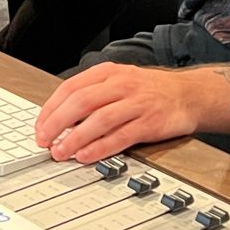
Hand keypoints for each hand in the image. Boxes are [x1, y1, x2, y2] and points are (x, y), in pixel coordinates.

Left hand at [33, 63, 212, 162]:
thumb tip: (60, 118)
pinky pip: (120, 136)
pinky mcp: (149, 122)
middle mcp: (121, 85)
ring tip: (61, 152)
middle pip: (81, 102)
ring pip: (98, 119)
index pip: (71, 88)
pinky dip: (100, 147)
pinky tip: (86, 155)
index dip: (51, 109)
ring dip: (75, 138)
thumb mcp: (119, 81)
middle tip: (44, 140)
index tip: (40, 127)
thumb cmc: (150, 90)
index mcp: (108, 73)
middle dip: (57, 123)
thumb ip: (93, 95)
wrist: (189, 94)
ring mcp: (136, 103)